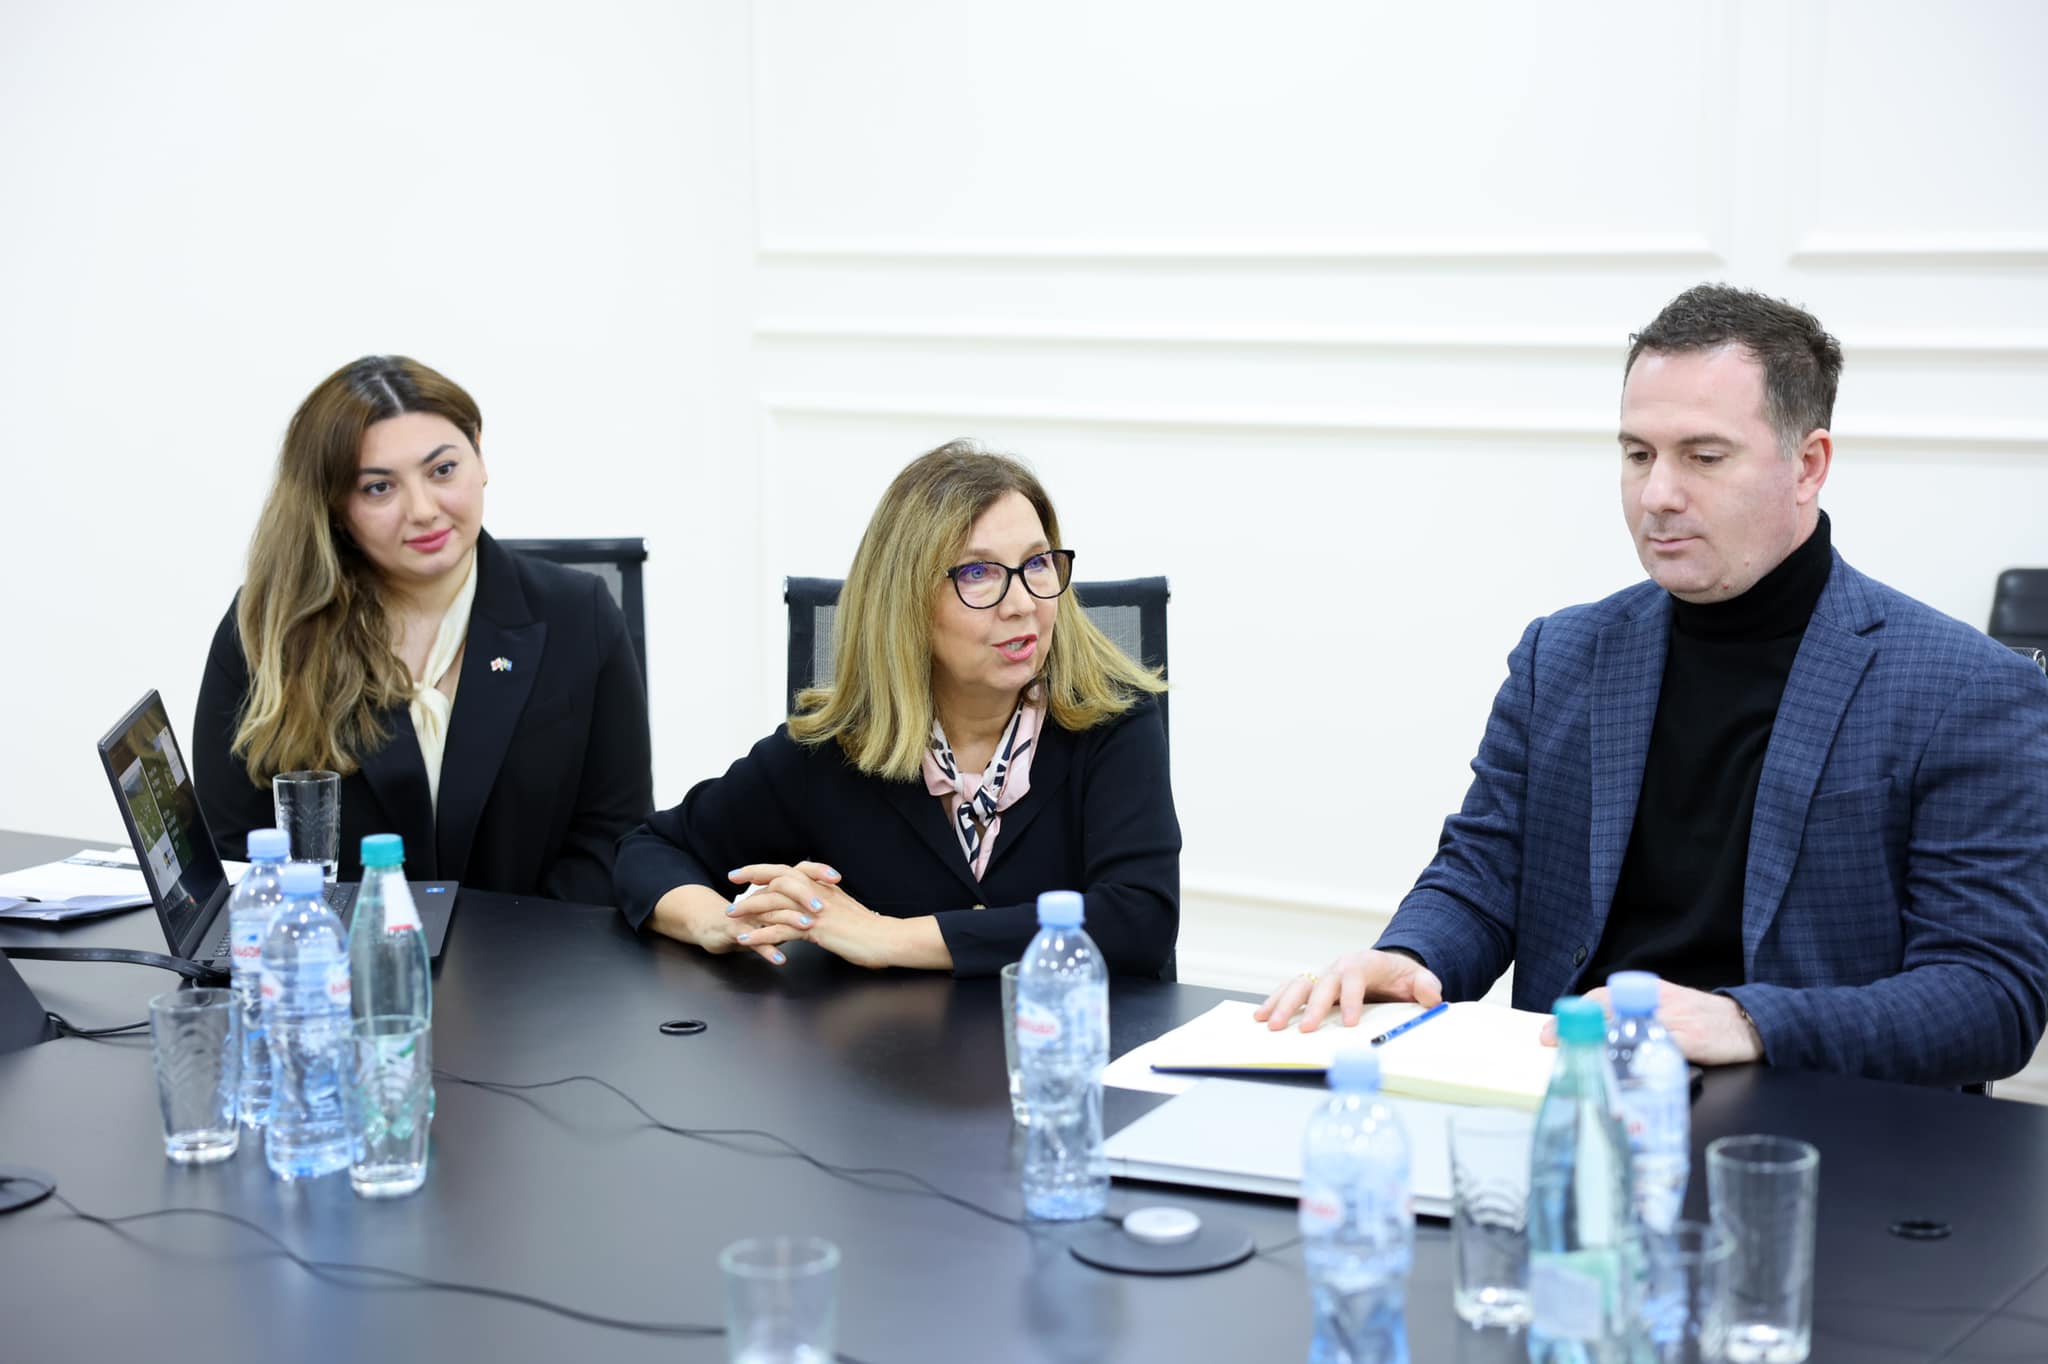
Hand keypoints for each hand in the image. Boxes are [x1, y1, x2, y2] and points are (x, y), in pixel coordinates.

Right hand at [648, 868, 826, 965]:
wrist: (710, 926)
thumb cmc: (747, 920)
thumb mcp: (773, 912)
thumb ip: (795, 907)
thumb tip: (824, 905)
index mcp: (774, 891)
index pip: (797, 875)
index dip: (815, 873)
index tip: (837, 877)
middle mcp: (762, 898)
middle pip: (785, 890)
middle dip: (805, 895)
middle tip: (823, 904)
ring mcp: (749, 914)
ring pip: (770, 914)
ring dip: (789, 920)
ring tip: (808, 927)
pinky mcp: (736, 931)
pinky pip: (753, 940)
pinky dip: (767, 950)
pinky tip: (781, 960)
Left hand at [725, 862, 947, 970]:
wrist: (888, 939)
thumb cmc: (870, 929)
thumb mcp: (846, 909)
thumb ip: (828, 902)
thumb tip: (814, 904)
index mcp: (823, 887)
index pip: (790, 870)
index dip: (767, 869)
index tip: (748, 872)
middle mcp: (817, 893)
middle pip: (778, 878)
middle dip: (752, 876)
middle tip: (732, 879)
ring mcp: (815, 910)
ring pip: (775, 901)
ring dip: (750, 907)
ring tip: (731, 915)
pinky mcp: (816, 929)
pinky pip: (781, 929)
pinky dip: (760, 934)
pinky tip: (746, 939)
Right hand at [1252, 948, 1444, 1032]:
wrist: (1388, 969)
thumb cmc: (1401, 978)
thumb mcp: (1419, 979)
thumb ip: (1427, 986)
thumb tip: (1431, 996)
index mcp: (1365, 963)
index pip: (1354, 978)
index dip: (1350, 999)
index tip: (1349, 1023)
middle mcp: (1339, 966)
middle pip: (1320, 982)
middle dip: (1310, 1006)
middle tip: (1304, 1030)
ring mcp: (1324, 975)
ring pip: (1298, 985)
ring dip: (1283, 1004)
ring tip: (1270, 1024)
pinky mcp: (1313, 986)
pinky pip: (1290, 990)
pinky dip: (1274, 1001)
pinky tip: (1261, 1016)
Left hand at [1538, 980, 1763, 1065]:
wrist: (1748, 1024)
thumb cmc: (1703, 1021)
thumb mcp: (1667, 1011)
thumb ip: (1637, 1019)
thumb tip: (1599, 1037)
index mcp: (1648, 993)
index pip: (1602, 998)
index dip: (1574, 1013)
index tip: (1547, 1032)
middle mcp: (1655, 1001)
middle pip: (1606, 1009)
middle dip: (1576, 1026)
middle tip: (1550, 1042)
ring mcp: (1672, 1019)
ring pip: (1626, 1027)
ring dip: (1597, 1042)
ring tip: (1576, 1057)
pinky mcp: (1689, 1038)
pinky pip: (1657, 1045)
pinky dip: (1637, 1054)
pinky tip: (1620, 1067)